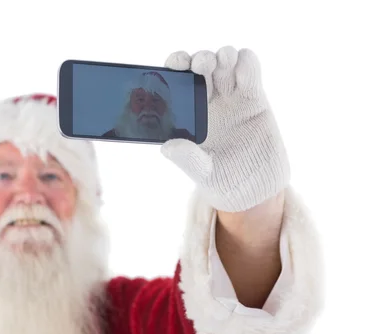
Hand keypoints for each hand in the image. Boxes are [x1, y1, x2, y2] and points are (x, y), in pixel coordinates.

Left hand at [160, 46, 289, 211]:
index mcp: (188, 112)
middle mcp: (208, 99)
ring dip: (223, 55)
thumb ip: (187, 159)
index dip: (176, 65)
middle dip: (201, 58)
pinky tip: (243, 69)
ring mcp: (232, 96)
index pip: (178, 79)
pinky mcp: (255, 98)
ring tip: (222, 63)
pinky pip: (250, 70)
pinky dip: (247, 61)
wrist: (255, 190)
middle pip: (202, 64)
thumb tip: (168, 147)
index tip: (175, 64)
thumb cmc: (222, 180)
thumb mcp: (202, 173)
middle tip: (201, 65)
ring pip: (226, 60)